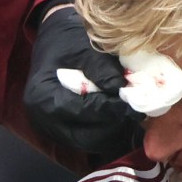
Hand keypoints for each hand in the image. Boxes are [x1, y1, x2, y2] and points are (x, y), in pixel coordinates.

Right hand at [23, 2, 143, 161]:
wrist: (55, 39)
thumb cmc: (67, 39)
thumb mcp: (83, 46)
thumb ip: (101, 68)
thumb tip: (120, 89)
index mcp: (43, 96)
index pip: (82, 112)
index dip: (110, 110)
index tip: (134, 104)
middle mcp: (43, 119)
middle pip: (86, 136)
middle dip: (115, 125)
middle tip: (138, 112)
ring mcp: (53, 129)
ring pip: (90, 142)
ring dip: (114, 132)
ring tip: (132, 114)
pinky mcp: (64, 132)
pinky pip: (89, 140)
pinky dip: (108, 133)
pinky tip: (122, 119)